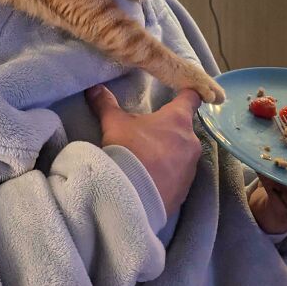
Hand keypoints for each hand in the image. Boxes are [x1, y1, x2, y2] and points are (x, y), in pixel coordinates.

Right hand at [85, 84, 201, 216]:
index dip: (188, 92)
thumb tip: (94, 88)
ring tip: (149, 158)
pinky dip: (168, 175)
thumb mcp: (114, 124)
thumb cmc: (129, 150)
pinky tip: (151, 178)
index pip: (191, 97)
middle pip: (185, 129)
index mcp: (178, 119)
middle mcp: (191, 142)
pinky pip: (179, 177)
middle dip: (171, 129)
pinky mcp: (185, 190)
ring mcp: (191, 168)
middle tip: (151, 132)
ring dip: (170, 153)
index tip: (183, 91)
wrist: (132, 197)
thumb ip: (106, 104)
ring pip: (184, 154)